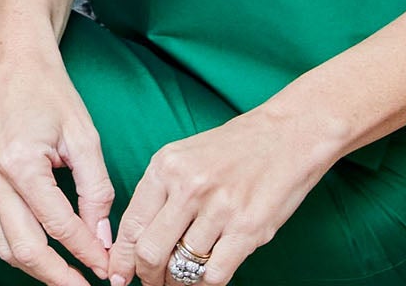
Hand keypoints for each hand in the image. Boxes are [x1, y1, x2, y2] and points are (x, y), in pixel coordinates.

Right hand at [0, 39, 115, 283]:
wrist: (12, 60)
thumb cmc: (49, 90)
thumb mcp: (84, 136)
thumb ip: (96, 191)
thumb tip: (102, 238)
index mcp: (20, 163)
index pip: (59, 227)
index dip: (87, 254)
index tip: (108, 269)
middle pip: (26, 249)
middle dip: (59, 276)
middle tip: (85, 285)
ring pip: (3, 247)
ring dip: (35, 268)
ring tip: (65, 274)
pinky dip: (10, 250)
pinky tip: (34, 253)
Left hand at [109, 102, 338, 285]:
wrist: (286, 134)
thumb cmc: (234, 148)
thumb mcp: (186, 156)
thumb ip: (162, 193)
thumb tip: (137, 240)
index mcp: (166, 165)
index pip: (132, 223)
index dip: (122, 258)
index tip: (118, 276)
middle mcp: (188, 186)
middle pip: (151, 251)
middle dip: (147, 276)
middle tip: (152, 283)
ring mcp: (219, 209)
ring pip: (182, 268)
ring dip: (178, 282)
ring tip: (180, 280)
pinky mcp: (247, 229)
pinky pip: (214, 275)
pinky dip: (206, 283)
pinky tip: (206, 275)